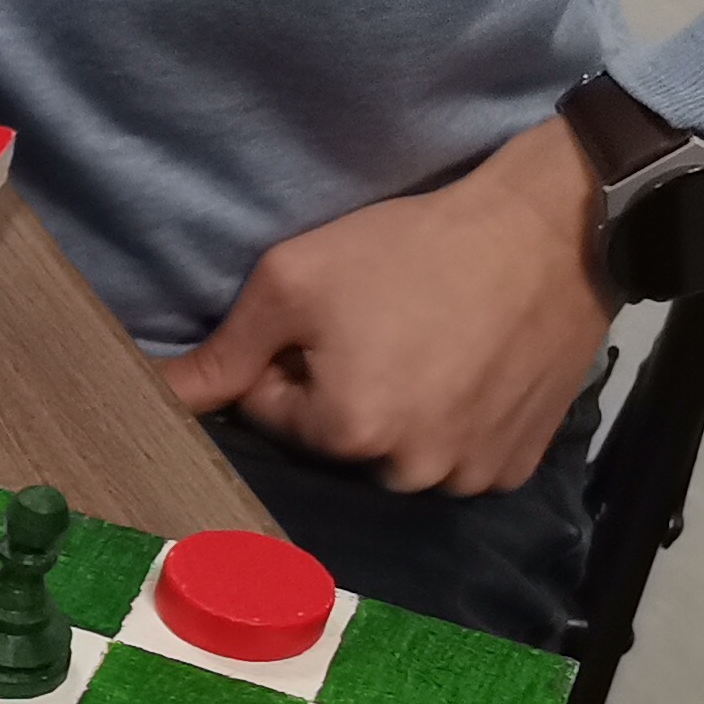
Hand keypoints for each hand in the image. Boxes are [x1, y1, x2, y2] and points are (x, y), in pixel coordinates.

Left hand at [159, 118, 612, 493]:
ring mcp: (470, 474)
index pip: (270, 412)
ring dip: (400, 410)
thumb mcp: (292, 282)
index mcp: (346, 432)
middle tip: (386, 326)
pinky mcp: (517, 464)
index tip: (332, 318)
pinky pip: (458, 457)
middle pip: (335, 440)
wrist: (552, 229)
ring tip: (433, 345)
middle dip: (341, 391)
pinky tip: (472, 369)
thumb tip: (151, 396)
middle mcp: (410, 472)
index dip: (288, 360)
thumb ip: (220, 355)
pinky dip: (455, 422)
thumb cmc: (414, 247)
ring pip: (396, 452)